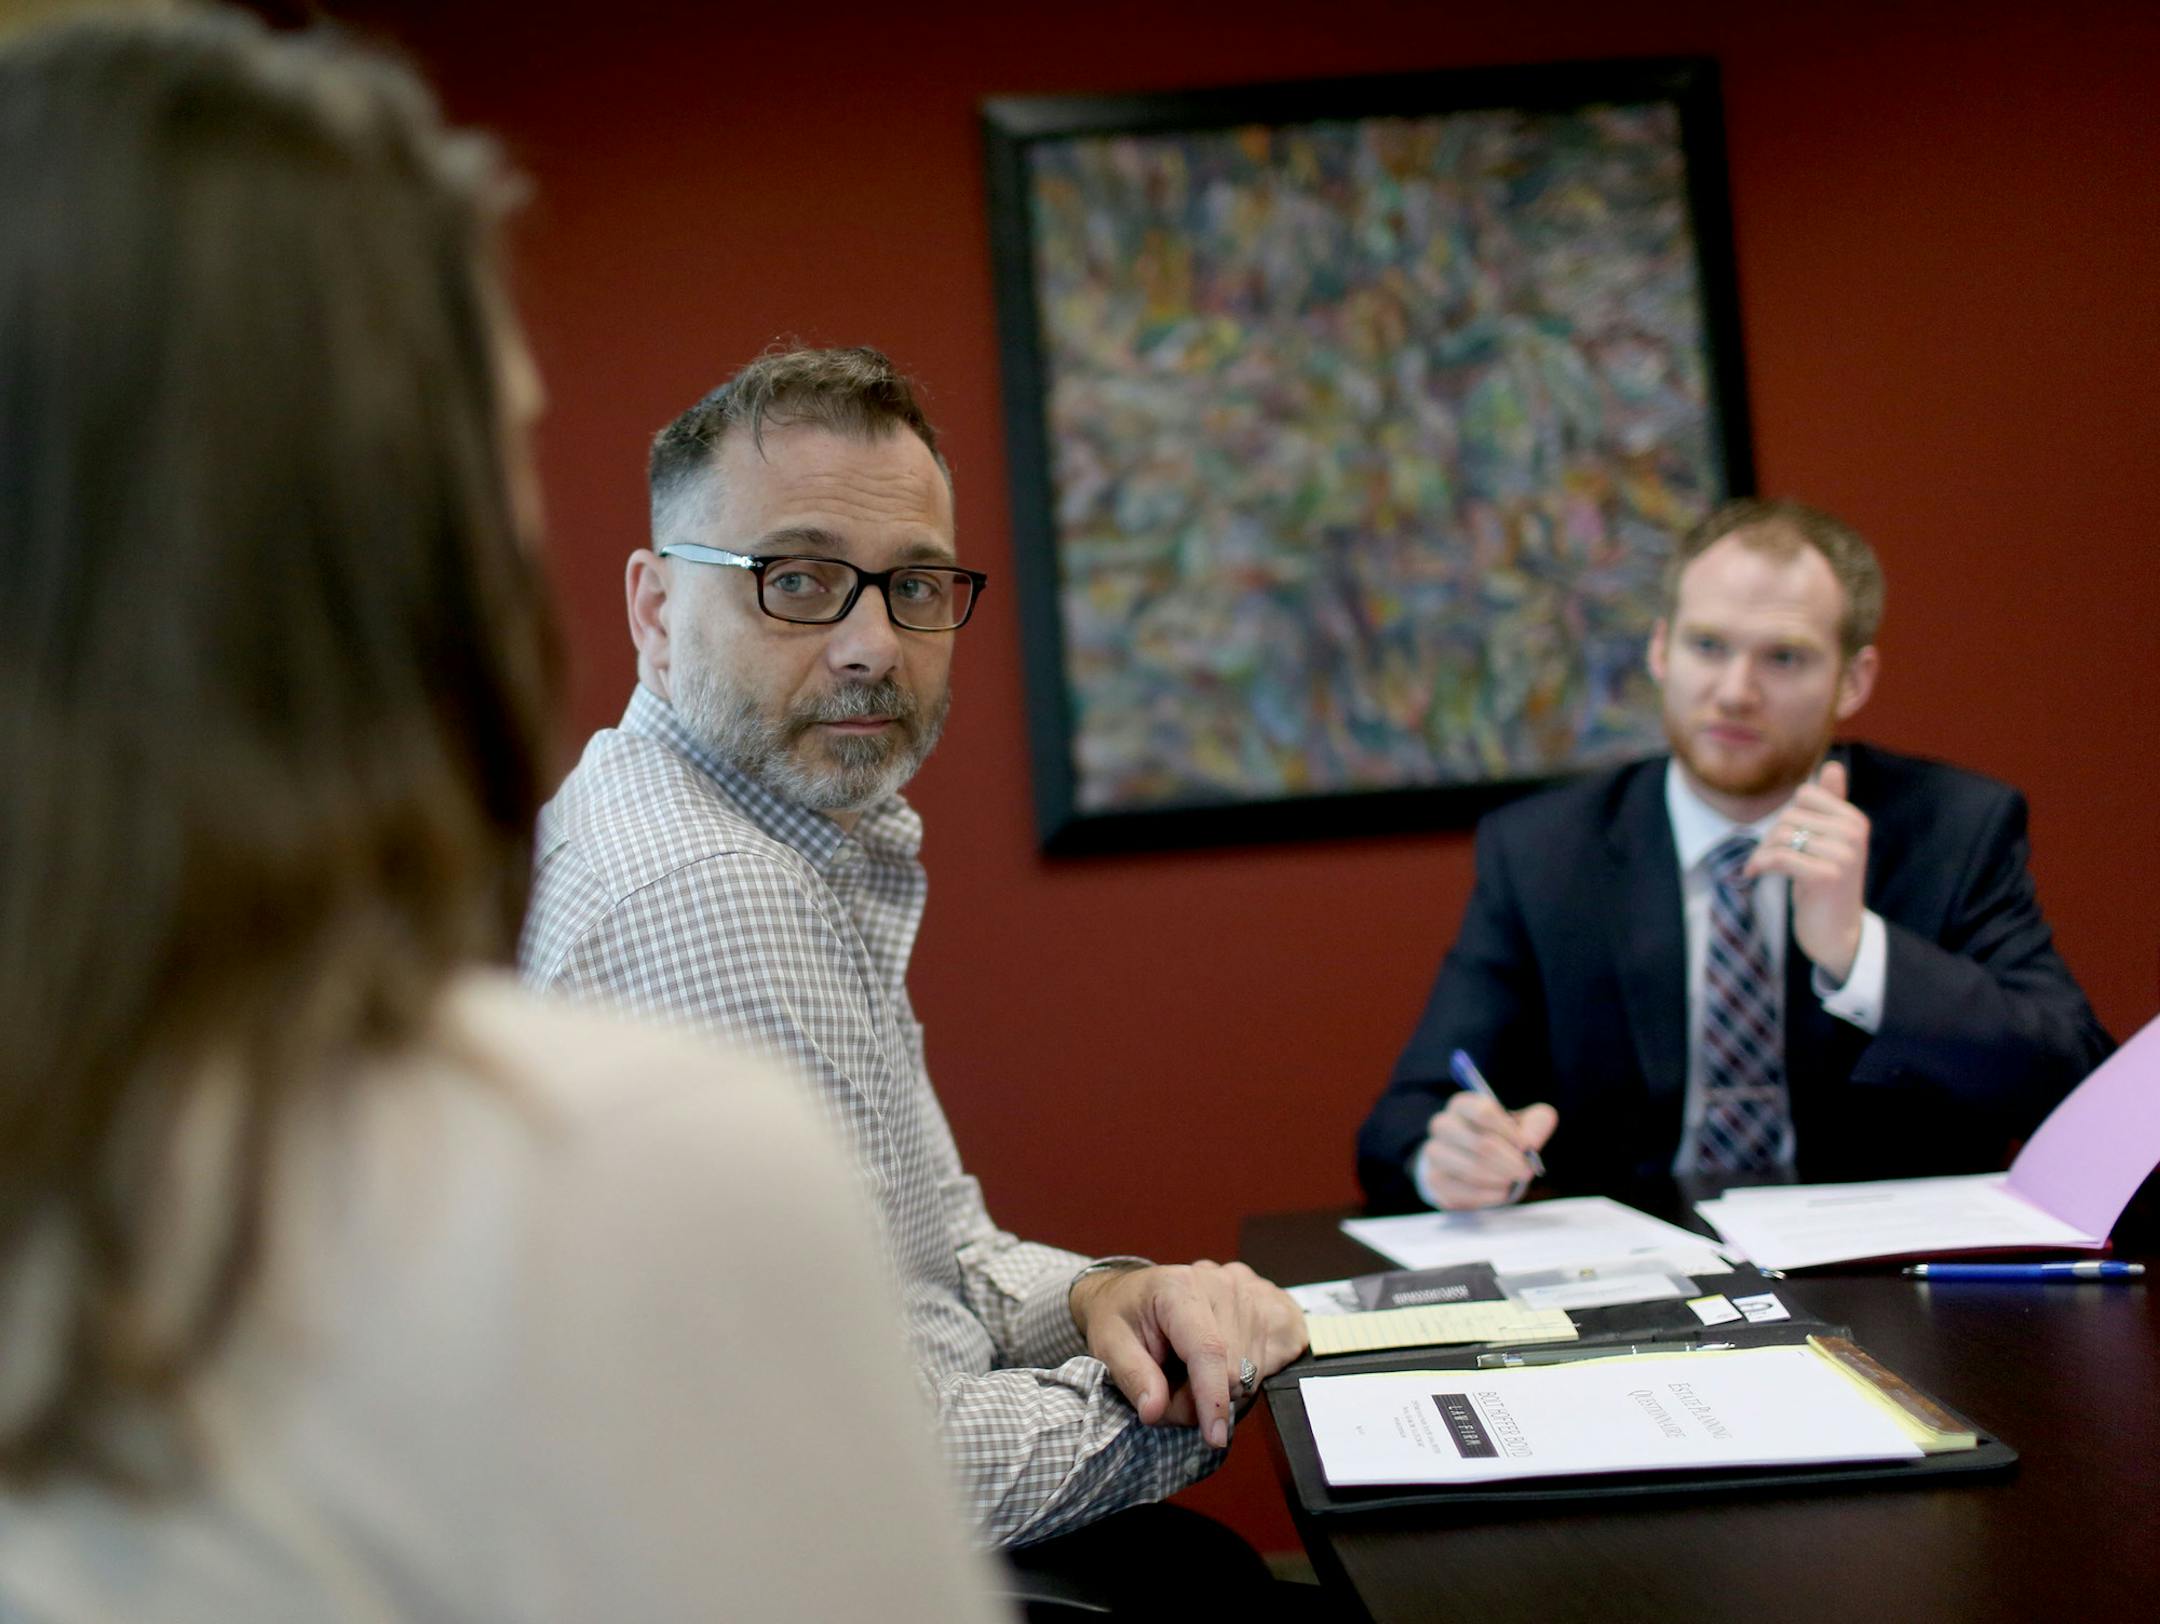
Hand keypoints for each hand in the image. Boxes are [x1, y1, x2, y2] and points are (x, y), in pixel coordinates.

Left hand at [1068, 1261, 1306, 1447]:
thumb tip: (1154, 1411)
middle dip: (1199, 1397)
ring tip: (1188, 1366)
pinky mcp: (1267, 1303)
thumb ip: (1132, 1377)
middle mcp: (1221, 1284)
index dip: (1213, 1398)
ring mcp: (1248, 1292)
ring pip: (1250, 1372)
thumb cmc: (1120, 1315)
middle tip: (1169, 1383)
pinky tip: (1220, 1360)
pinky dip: (1247, 1373)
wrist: (1135, 1292)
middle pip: (1230, 1370)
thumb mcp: (1108, 1344)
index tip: (1214, 1438)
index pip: (1208, 1350)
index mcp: (1178, 1288)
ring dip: (1220, 1387)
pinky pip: (1274, 1357)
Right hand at [1415, 1091, 1557, 1209]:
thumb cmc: (1498, 1140)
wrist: (1470, 1164)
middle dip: (1511, 1161)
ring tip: (1511, 1181)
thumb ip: (1536, 1123)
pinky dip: (1488, 1195)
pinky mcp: (1434, 1180)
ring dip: (1500, 1179)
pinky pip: (1463, 1191)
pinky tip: (1499, 1192)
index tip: (1526, 1146)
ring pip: (1471, 1169)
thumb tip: (1535, 1134)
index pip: (1484, 1112)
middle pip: (1481, 1144)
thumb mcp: (1520, 1126)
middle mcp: (1443, 1124)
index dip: (1510, 1131)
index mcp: (1463, 1105)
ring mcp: (1434, 1152)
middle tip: (1526, 1171)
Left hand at [1746, 759, 1869, 983]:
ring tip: (1761, 868)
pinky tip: (1750, 875)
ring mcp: (1844, 854)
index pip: (1804, 795)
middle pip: (1789, 815)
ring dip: (1762, 852)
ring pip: (1782, 834)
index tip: (1781, 839)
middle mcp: (1854, 833)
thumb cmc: (1826, 885)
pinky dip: (1758, 864)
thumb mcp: (1829, 841)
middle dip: (1770, 837)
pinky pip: (1778, 856)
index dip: (1786, 816)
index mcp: (1855, 820)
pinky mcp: (1827, 876)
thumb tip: (1831, 765)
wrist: (1837, 934)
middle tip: (1766, 860)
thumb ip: (1831, 804)